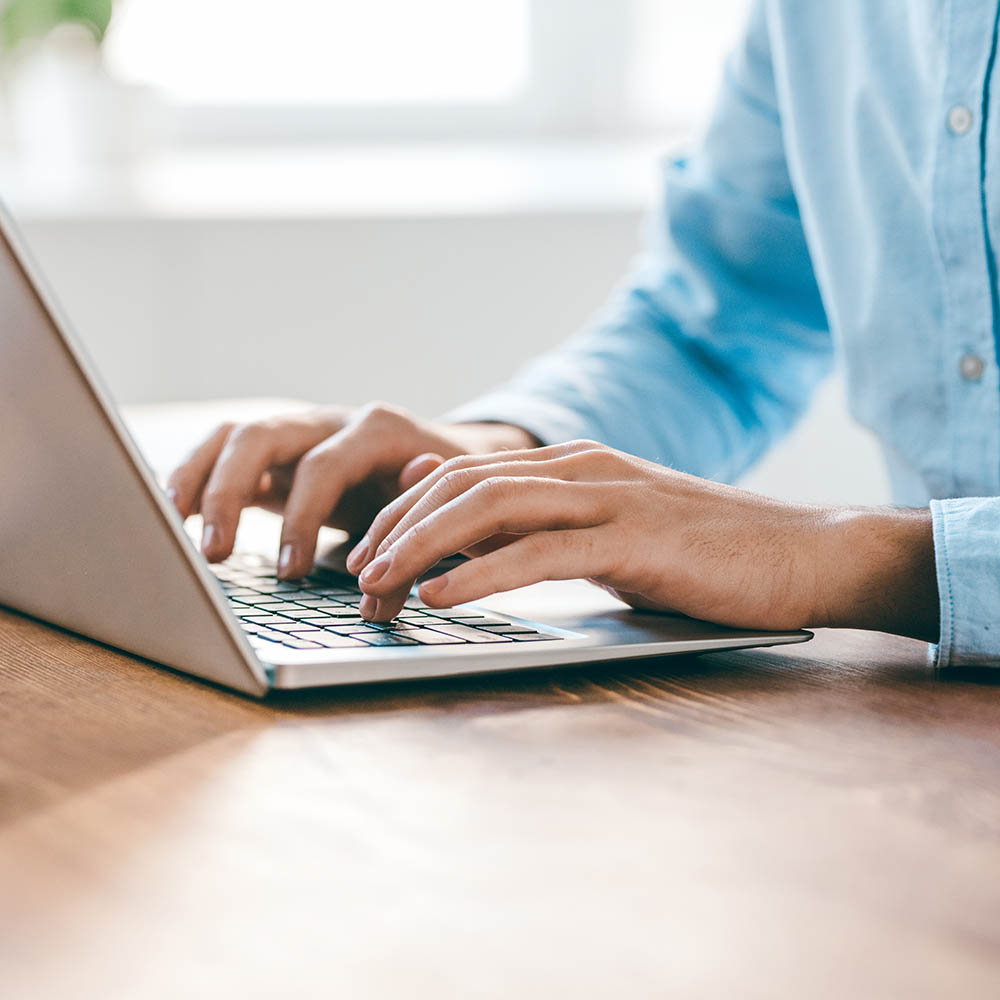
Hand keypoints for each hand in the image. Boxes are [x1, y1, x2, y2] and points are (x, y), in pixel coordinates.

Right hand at [165, 402, 537, 578]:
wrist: (450, 460)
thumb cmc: (445, 488)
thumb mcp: (443, 503)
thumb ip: (421, 520)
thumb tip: (399, 542)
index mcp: (376, 429)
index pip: (323, 466)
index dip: (302, 519)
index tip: (291, 572)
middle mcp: (330, 421)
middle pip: (261, 436)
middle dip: (229, 492)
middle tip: (215, 553)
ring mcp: (300, 433)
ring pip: (233, 436)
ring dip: (198, 478)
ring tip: (172, 525)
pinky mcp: (280, 454)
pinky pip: (226, 454)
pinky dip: (197, 478)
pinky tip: (174, 513)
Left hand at [348, 439, 938, 640]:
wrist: (802, 553)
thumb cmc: (704, 554)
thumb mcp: (610, 533)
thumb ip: (542, 523)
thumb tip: (466, 525)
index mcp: (573, 466)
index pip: (464, 474)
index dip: (404, 511)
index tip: (366, 552)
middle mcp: (582, 469)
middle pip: (462, 484)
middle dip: (398, 527)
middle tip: (355, 573)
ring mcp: (609, 497)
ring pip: (490, 507)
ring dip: (423, 546)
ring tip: (377, 583)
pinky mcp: (635, 538)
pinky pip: (540, 552)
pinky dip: (480, 574)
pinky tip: (441, 596)